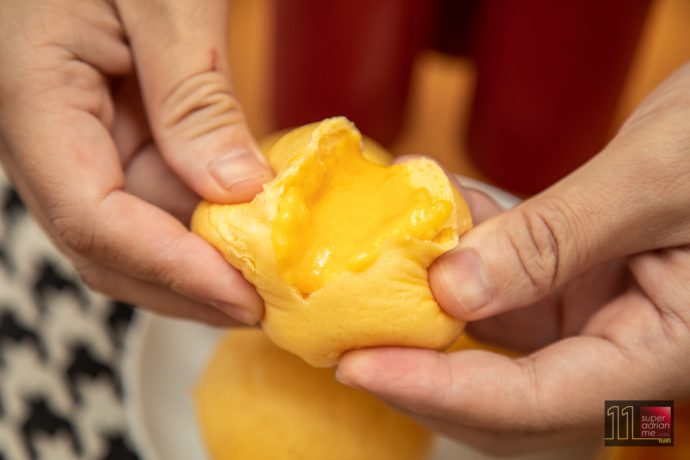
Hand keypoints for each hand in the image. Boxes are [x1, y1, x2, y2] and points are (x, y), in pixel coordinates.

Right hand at [0, 0, 272, 324]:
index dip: (170, 268)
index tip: (243, 295)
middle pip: (111, 248)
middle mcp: (52, 143)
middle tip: (265, 307)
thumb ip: (192, 97)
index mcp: (38, 104)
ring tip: (268, 282)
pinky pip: (159, 202)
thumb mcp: (161, 2)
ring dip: (202, 266)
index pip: (94, 218)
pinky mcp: (121, 145)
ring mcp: (86, 148)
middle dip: (188, 288)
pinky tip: (253, 235)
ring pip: (139, 235)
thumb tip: (235, 192)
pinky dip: (206, 226)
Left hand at [336, 63, 689, 452]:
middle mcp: (624, 355)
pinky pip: (504, 292)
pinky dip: (460, 264)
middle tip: (344, 338)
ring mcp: (597, 322)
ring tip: (371, 276)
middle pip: (505, 398)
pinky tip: (429, 225)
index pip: (536, 403)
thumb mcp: (654, 179)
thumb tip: (451, 289)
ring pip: (496, 344)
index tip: (358, 364)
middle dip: (420, 374)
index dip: (439, 390)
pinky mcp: (577, 287)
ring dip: (428, 313)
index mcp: (665, 355)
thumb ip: (556, 238)